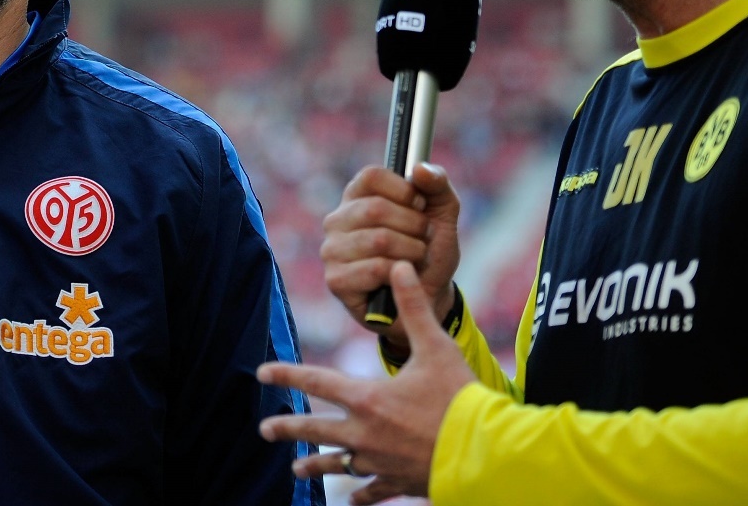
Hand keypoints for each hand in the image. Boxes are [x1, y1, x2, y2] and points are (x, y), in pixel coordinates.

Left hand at [258, 262, 475, 503]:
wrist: (486, 453)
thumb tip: (399, 265)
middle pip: (316, 430)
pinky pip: (372, 491)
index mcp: (367, 399)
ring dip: (315, 467)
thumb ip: (414, 306)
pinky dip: (360, 494)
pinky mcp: (399, 483)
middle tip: (265, 429)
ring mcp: (379, 462)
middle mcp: (364, 433)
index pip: (316, 381)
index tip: (261, 373)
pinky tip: (350, 499)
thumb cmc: (460, 398)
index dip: (287, 374)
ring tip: (296, 470)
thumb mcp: (436, 347)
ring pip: (338, 465)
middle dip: (288, 429)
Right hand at [321, 161, 460, 350]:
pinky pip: (375, 268)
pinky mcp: (335, 280)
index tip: (420, 205)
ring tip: (415, 259)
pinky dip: (400, 274)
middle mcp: (337, 220)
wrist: (429, 298)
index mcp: (357, 196)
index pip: (371, 176)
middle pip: (375, 208)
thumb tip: (419, 168)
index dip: (403, 189)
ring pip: (379, 239)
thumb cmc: (428, 252)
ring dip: (411, 251)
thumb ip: (437, 185)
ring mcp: (332, 250)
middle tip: (423, 239)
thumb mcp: (442, 215)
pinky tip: (400, 278)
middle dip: (414, 226)